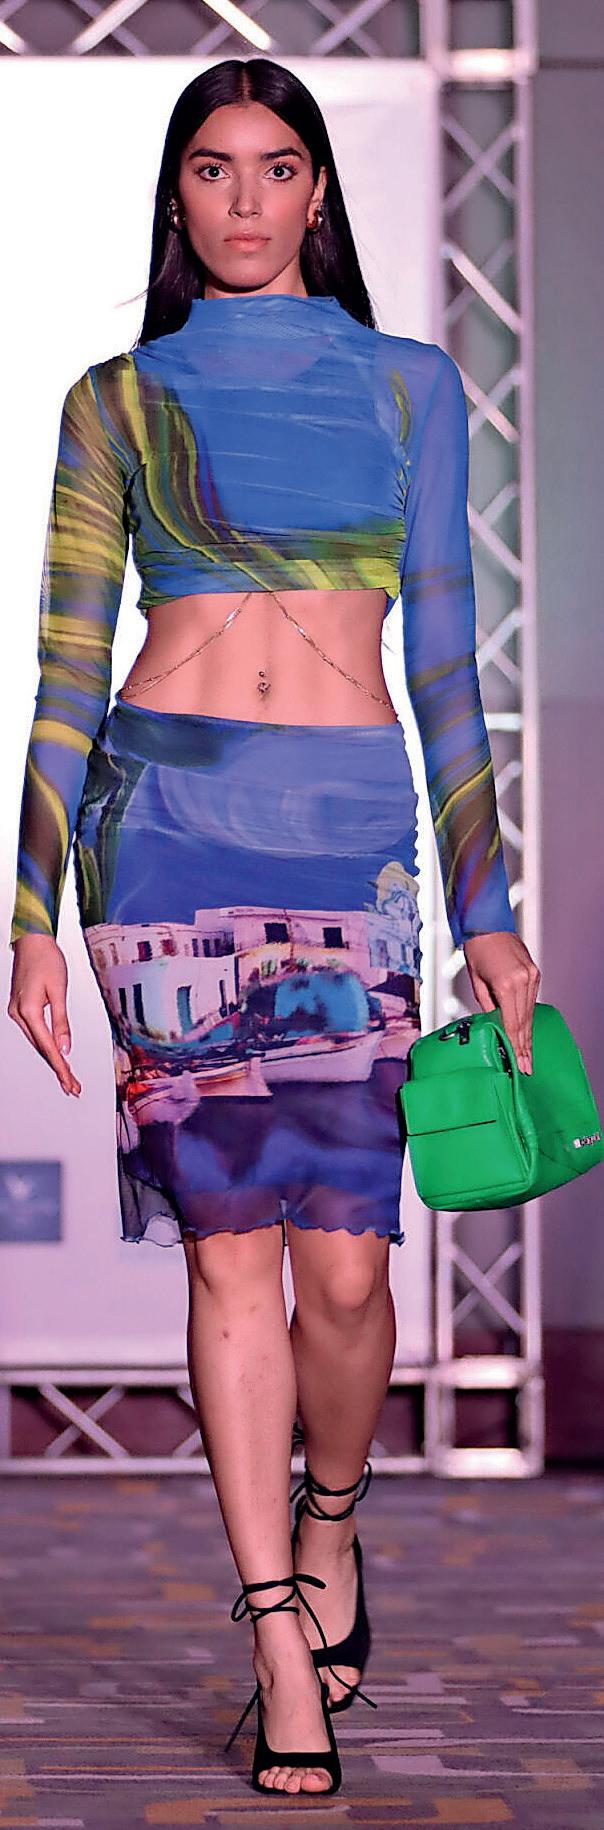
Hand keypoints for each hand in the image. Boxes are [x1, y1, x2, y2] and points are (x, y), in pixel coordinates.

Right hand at [7, 934, 81, 1095]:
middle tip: (73, 1088)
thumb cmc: (47, 960)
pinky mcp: (20, 1008)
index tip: (71, 1084)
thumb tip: (65, 1048)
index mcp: (29, 1011)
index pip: (48, 1047)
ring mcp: (17, 1012)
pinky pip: (34, 1033)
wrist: (32, 942)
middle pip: (41, 1049)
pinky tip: (55, 1054)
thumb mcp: (59, 991)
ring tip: (67, 1076)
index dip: (61, 1068)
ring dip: (52, 1059)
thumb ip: (62, 1022)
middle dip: (58, 1069)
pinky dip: (45, 1045)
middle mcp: (19, 1015)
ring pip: (36, 1042)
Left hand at [462, 930, 540, 1073]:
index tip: (519, 1063)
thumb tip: (496, 1024)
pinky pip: (531, 1000)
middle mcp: (523, 981)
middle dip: (524, 1046)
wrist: (488, 925)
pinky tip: (526, 1030)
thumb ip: (489, 1006)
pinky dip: (528, 1016)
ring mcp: (531, 976)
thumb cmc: (477, 952)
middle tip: (526, 1067)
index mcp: (506, 985)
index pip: (513, 1024)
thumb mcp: (477, 983)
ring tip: (527, 1055)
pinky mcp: (534, 972)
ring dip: (527, 1034)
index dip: (516, 1046)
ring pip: (530, 1012)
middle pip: (524, 1022)